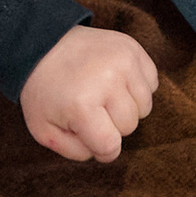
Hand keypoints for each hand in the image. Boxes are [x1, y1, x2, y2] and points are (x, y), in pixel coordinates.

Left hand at [19, 24, 158, 165]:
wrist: (43, 44)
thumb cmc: (44, 90)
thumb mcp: (43, 129)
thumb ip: (75, 151)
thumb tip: (106, 152)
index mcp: (81, 105)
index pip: (110, 146)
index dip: (101, 149)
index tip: (88, 135)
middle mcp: (107, 81)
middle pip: (129, 127)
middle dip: (111, 125)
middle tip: (90, 109)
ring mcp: (123, 62)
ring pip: (144, 107)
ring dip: (127, 107)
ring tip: (103, 94)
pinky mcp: (133, 49)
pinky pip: (152, 84)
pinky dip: (137, 88)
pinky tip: (116, 81)